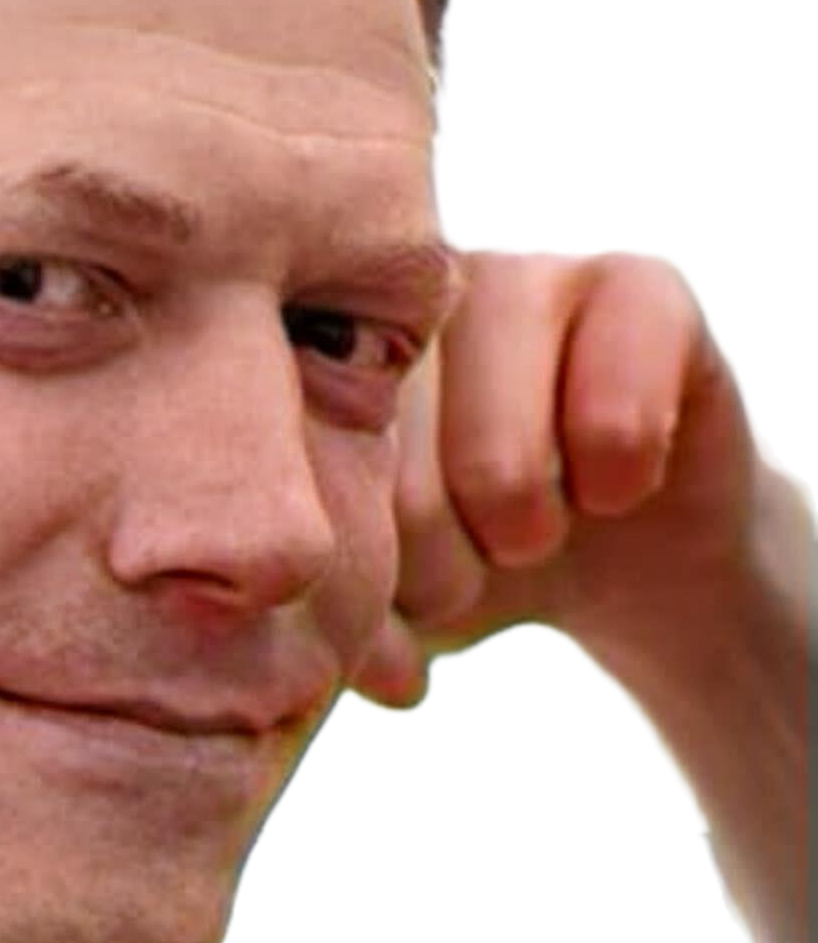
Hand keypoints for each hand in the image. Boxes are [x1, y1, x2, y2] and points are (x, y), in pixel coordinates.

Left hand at [347, 243, 799, 708]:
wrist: (631, 547)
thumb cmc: (478, 558)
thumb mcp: (391, 602)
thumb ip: (350, 622)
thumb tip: (381, 671)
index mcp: (315, 353)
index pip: (305, 488)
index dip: (367, 577)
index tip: (407, 587)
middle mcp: (403, 299)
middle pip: (398, 483)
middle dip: (446, 571)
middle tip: (481, 554)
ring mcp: (519, 272)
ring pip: (499, 463)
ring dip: (530, 534)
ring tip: (541, 518)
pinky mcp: (638, 279)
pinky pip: (616, 426)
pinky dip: (621, 488)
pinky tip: (618, 477)